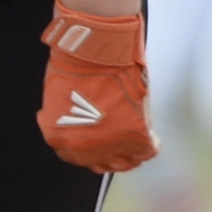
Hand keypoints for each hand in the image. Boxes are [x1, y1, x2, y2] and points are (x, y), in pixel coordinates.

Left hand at [37, 5, 155, 171]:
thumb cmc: (77, 61)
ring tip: (138, 142)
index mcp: (59, 138)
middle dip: (111, 154)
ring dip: (130, 152)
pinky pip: (148, 150)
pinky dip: (152, 144)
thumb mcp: (62, 94)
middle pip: (101, 164)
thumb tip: (88, 124)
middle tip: (121, 144)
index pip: (77, 157)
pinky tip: (153, 137)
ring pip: (125, 162)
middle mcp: (82, 148)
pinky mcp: (135, 134)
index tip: (100, 144)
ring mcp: (109, 144)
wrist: (96, 47)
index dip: (90, 150)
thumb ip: (72, 117)